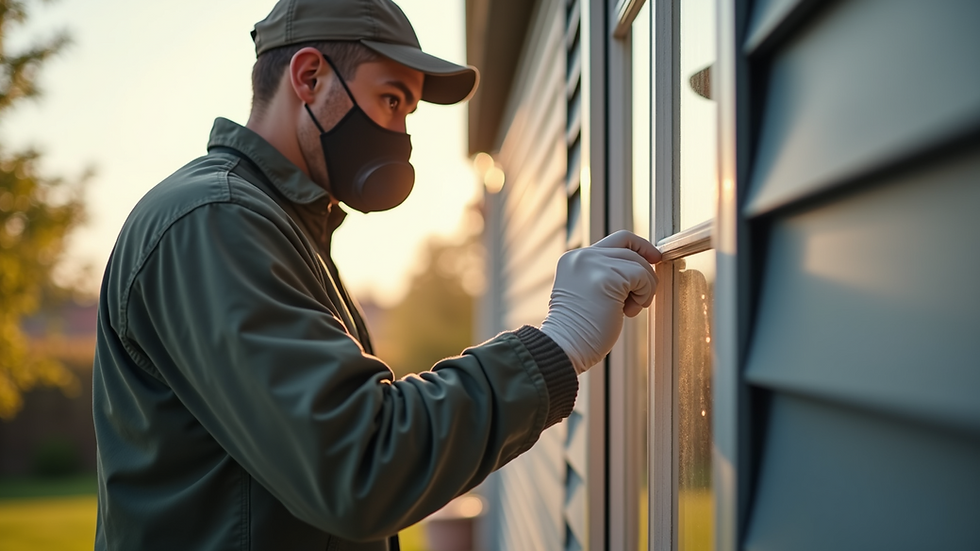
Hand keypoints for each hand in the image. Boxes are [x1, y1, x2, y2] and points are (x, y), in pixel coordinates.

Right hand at [539, 230, 661, 373]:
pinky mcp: (608, 276)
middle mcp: (582, 256)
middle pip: (629, 249)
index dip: (639, 247)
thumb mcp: (587, 292)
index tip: (654, 259)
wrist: (565, 347)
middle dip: (644, 273)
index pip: (616, 240)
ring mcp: (594, 264)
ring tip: (628, 310)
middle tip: (640, 299)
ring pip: (638, 264)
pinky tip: (628, 312)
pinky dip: (644, 295)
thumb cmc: (579, 330)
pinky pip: (643, 277)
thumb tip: (642, 267)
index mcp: (574, 259)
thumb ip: (606, 275)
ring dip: (644, 289)